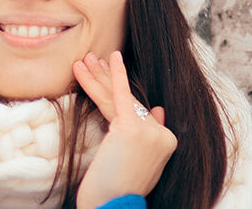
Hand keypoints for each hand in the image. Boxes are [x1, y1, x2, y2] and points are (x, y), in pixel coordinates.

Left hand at [72, 51, 176, 208]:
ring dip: (100, 76)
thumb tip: (158, 109)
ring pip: (120, 98)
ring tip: (86, 59)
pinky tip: (111, 58)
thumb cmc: (118, 189)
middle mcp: (162, 135)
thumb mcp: (140, 161)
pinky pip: (121, 95)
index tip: (108, 72)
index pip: (141, 111)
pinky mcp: (131, 129)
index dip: (121, 93)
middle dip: (110, 79)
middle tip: (95, 59)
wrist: (113, 206)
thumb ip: (149, 135)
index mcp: (166, 142)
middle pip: (131, 100)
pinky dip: (115, 74)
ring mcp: (150, 132)